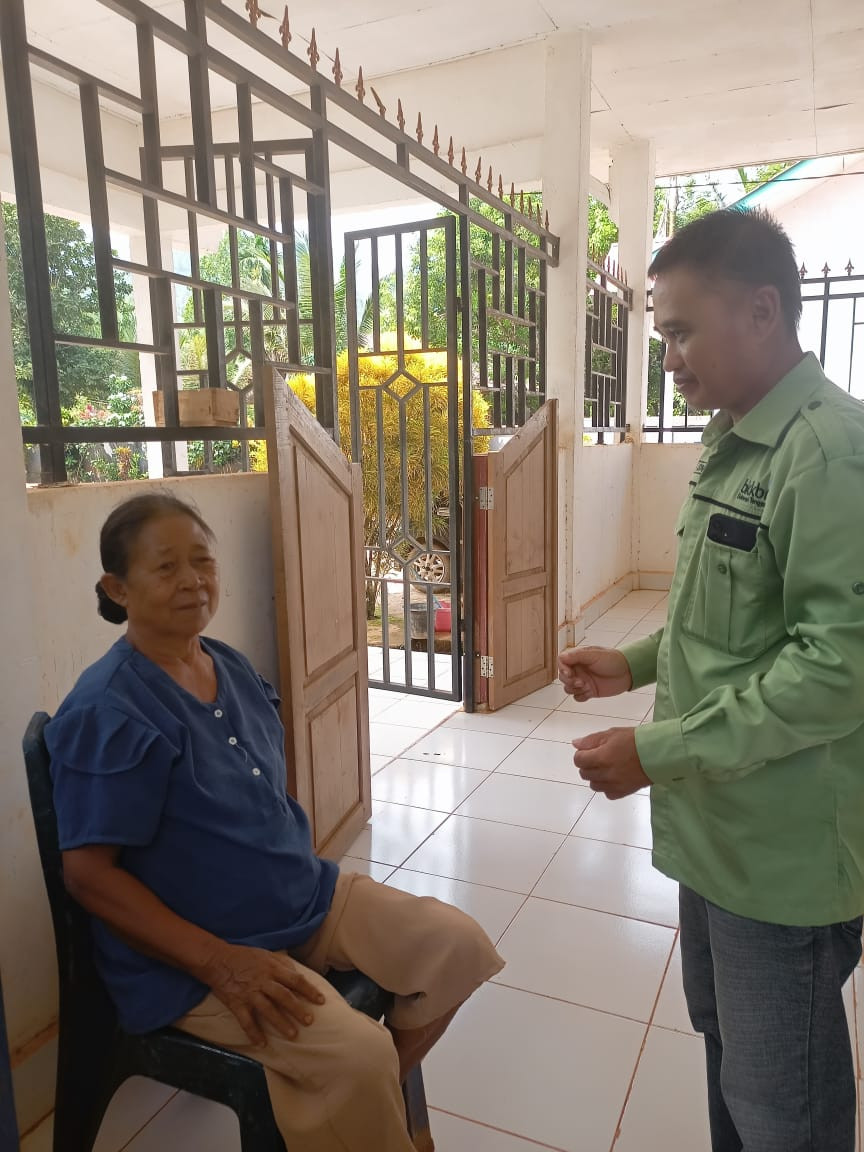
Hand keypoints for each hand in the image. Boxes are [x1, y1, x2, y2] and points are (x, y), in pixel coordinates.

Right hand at [202, 942, 325, 1046]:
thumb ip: (282, 963)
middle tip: (310, 1021)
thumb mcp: (266, 954)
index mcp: (272, 968)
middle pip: (284, 996)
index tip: (321, 1000)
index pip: (295, 980)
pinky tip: (262, 1044)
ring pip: (268, 1010)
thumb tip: (297, 972)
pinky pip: (246, 1021)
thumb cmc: (244, 956)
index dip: (309, 990)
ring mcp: (250, 993)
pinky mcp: (237, 1003)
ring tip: (293, 1035)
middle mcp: (263, 981)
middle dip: (298, 1009)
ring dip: (281, 1023)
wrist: (218, 959)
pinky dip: (254, 1033)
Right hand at [559, 646, 631, 700]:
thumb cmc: (613, 660)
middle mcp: (579, 669)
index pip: (562, 662)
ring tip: (587, 686)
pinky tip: (589, 692)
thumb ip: (578, 656)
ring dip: (574, 689)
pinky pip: (577, 697)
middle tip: (582, 682)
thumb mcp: (595, 655)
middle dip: (569, 681)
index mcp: (578, 658)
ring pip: (568, 688)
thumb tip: (562, 657)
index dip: (563, 668)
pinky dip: (581, 696)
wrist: (628, 672)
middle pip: (563, 677)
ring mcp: (583, 681)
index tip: (570, 673)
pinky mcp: (589, 691)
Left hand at [572, 727, 650, 799]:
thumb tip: (575, 744)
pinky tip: (614, 777)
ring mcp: (614, 785)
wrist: (658, 753)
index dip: (581, 754)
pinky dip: (607, 786)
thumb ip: (591, 740)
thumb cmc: (634, 740)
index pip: (578, 760)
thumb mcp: (612, 734)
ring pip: (594, 785)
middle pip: (584, 773)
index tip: (589, 751)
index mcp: (601, 757)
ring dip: (595, 777)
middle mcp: (605, 774)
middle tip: (598, 757)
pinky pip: (607, 793)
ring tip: (606, 767)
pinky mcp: (623, 792)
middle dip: (587, 765)